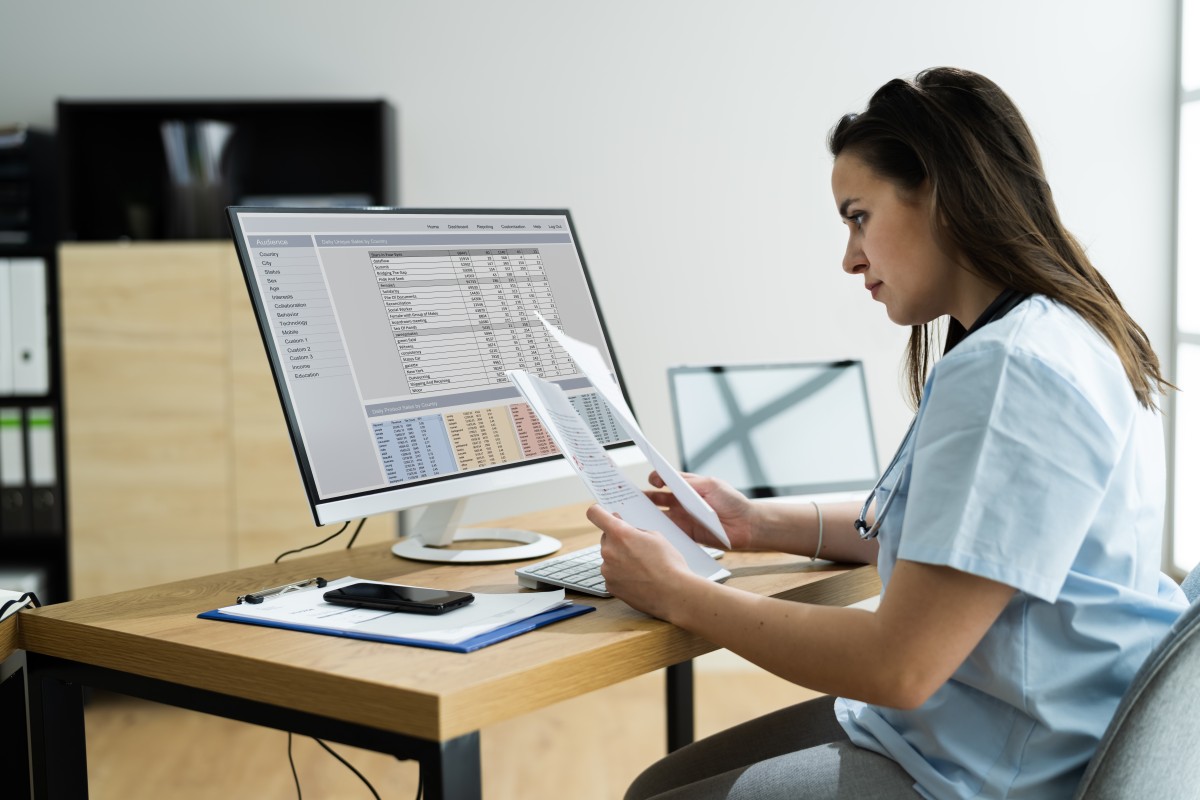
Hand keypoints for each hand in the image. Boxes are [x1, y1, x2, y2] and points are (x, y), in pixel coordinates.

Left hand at [587, 504, 695, 618]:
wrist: (674, 594)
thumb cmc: (669, 564)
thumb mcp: (655, 536)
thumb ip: (635, 530)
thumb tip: (625, 528)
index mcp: (620, 533)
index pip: (595, 514)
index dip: (598, 512)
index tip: (601, 514)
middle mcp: (608, 551)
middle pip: (606, 538)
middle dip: (617, 540)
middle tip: (636, 547)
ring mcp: (607, 570)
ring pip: (609, 558)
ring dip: (620, 559)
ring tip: (642, 567)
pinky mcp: (610, 586)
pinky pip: (612, 574)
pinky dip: (621, 575)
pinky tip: (638, 579)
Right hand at [644, 471, 755, 549]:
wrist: (746, 525)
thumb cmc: (732, 502)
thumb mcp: (711, 485)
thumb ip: (690, 483)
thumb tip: (670, 480)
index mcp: (688, 487)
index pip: (666, 480)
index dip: (656, 478)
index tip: (651, 480)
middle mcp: (683, 502)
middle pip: (657, 498)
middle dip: (643, 496)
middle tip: (630, 497)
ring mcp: (683, 518)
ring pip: (659, 515)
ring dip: (647, 514)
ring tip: (634, 514)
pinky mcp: (686, 534)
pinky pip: (669, 532)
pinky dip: (658, 531)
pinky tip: (650, 530)